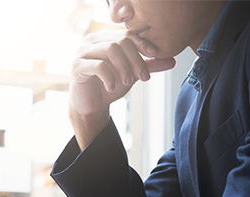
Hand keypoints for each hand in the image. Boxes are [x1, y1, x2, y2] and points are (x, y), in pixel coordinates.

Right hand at [69, 30, 175, 148]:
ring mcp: (82, 53)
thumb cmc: (108, 87)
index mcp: (104, 38)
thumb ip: (148, 66)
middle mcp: (92, 41)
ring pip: (110, 50)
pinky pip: (98, 66)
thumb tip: (172, 60)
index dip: (142, 43)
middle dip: (135, 60)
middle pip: (120, 42)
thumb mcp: (131, 75)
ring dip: (124, 68)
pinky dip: (109, 77)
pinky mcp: (77, 67)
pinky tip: (111, 87)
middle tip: (143, 77)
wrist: (90, 107)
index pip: (127, 34)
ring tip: (128, 82)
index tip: (154, 55)